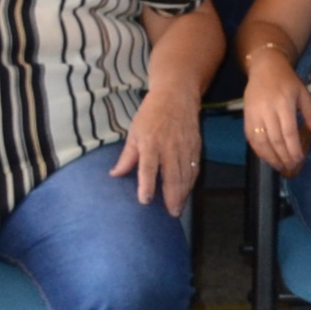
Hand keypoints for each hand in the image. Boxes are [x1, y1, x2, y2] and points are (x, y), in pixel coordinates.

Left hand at [113, 85, 200, 214]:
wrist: (177, 96)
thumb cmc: (151, 114)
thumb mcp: (134, 132)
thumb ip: (127, 156)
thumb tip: (114, 175)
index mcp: (150, 142)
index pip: (148, 168)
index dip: (147, 185)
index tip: (145, 201)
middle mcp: (169, 146)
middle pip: (172, 175)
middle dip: (172, 196)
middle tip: (171, 213)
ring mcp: (185, 146)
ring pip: (185, 174)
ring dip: (183, 193)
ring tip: (178, 208)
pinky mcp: (196, 146)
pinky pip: (195, 168)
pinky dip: (192, 182)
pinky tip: (187, 192)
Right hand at [241, 51, 310, 175]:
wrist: (265, 67)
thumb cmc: (287, 80)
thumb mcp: (303, 94)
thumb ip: (310, 115)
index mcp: (284, 103)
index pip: (288, 131)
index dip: (293, 148)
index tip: (299, 159)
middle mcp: (267, 110)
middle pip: (275, 139)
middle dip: (283, 155)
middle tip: (291, 166)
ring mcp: (254, 113)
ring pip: (261, 141)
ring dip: (270, 156)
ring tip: (279, 166)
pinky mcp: (246, 116)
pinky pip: (250, 137)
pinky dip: (257, 150)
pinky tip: (266, 157)